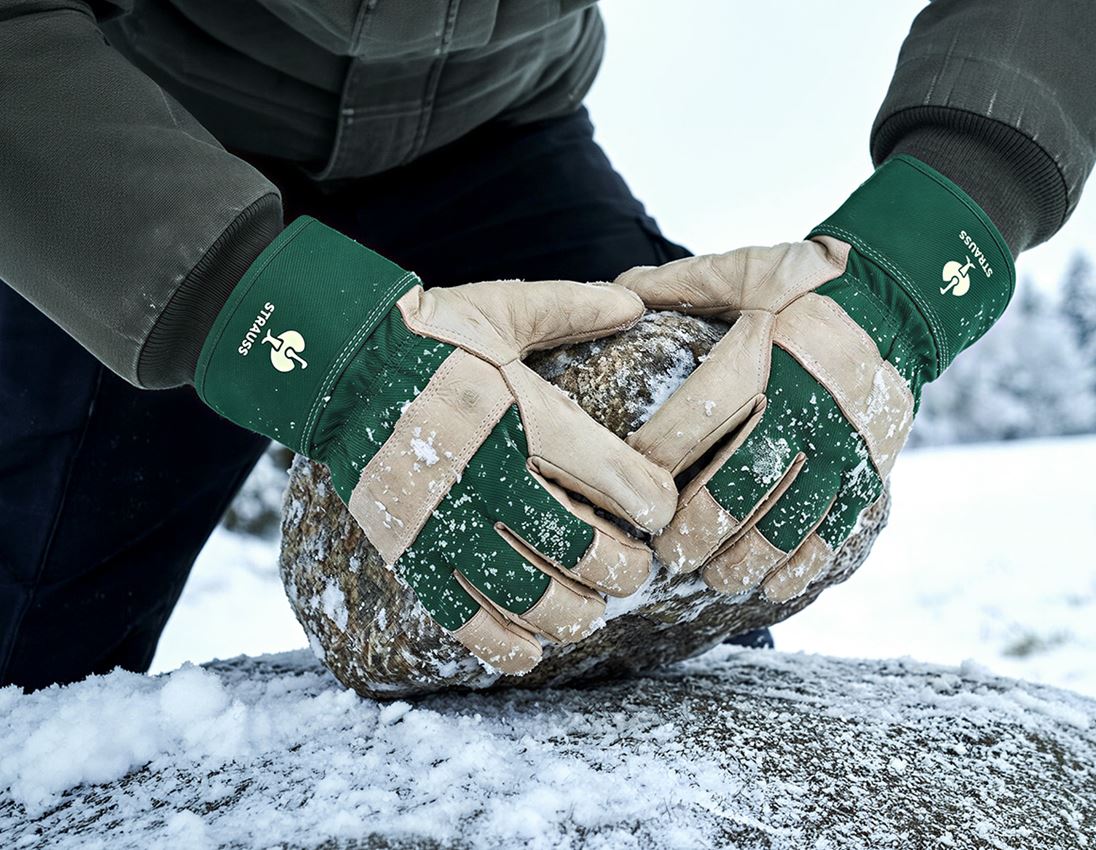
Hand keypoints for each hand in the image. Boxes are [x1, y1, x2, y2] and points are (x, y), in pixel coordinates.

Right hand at [196, 217, 675, 672]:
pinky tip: (529, 654)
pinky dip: (497, 645)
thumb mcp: (499, 308)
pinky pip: (455, 613)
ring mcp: (437, 516)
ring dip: (568, 615)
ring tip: (589, 614)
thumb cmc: (426, 334)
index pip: (611, 474)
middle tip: (632, 575)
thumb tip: (635, 302)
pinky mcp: (403, 546)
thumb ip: (571, 308)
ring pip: (520, 591)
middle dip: (618, 571)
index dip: (651, 503)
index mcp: (517, 410)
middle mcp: (482, 470)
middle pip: (572, 545)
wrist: (330, 362)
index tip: (661, 513)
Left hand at [617, 156, 1013, 601]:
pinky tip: (773, 587)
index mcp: (766, 354)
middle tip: (669, 555)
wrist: (900, 294)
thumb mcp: (741, 271)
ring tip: (715, 579)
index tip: (627, 483)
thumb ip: (677, 286)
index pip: (701, 417)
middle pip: (745, 481)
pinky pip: (840, 527)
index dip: (659, 456)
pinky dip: (806, 564)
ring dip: (749, 556)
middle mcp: (809, 402)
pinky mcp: (873, 464)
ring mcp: (846, 441)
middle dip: (701, 526)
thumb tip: (614, 299)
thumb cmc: (804, 284)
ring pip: (792, 517)